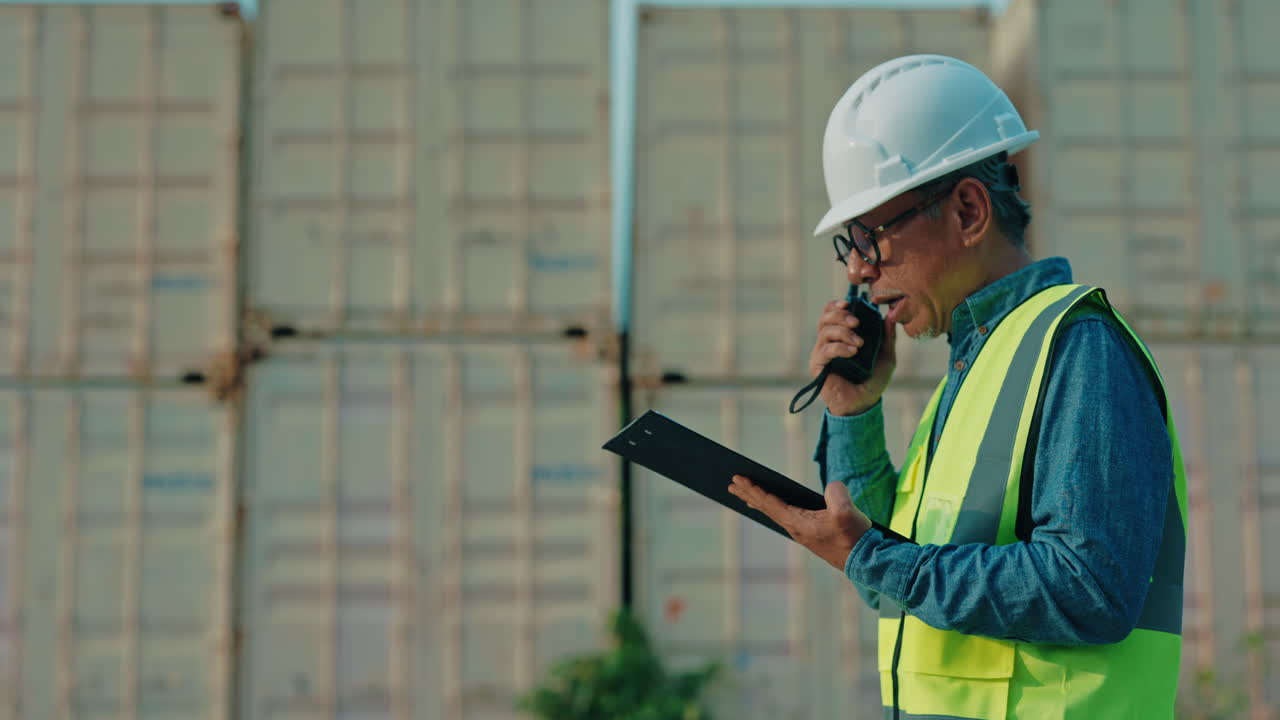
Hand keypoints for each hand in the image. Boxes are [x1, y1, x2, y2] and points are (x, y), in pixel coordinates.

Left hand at [726, 474, 871, 570]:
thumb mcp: (846, 513)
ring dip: (760, 501)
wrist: (866, 561)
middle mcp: (796, 528)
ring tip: (747, 493)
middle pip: (766, 508)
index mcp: (797, 523)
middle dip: (749, 495)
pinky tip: (775, 505)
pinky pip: (786, 516)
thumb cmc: (855, 538)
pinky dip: (775, 507)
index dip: (753, 489)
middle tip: (731, 484)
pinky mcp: (812, 533)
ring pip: (774, 512)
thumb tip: (831, 487)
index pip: (769, 503)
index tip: (738, 478)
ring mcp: (803, 532)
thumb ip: (836, 495)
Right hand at [809, 298, 897, 415]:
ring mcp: (821, 353)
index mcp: (841, 335)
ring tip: (859, 344)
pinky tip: (853, 352)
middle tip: (857, 323)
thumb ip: (887, 336)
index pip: (831, 313)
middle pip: (825, 318)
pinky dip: (840, 347)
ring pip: (825, 331)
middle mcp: (828, 342)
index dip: (837, 305)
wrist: (864, 403)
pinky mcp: (818, 365)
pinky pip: (825, 349)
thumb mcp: (886, 355)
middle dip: (841, 316)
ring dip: (843, 332)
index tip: (850, 304)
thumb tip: (889, 315)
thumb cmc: (873, 380)